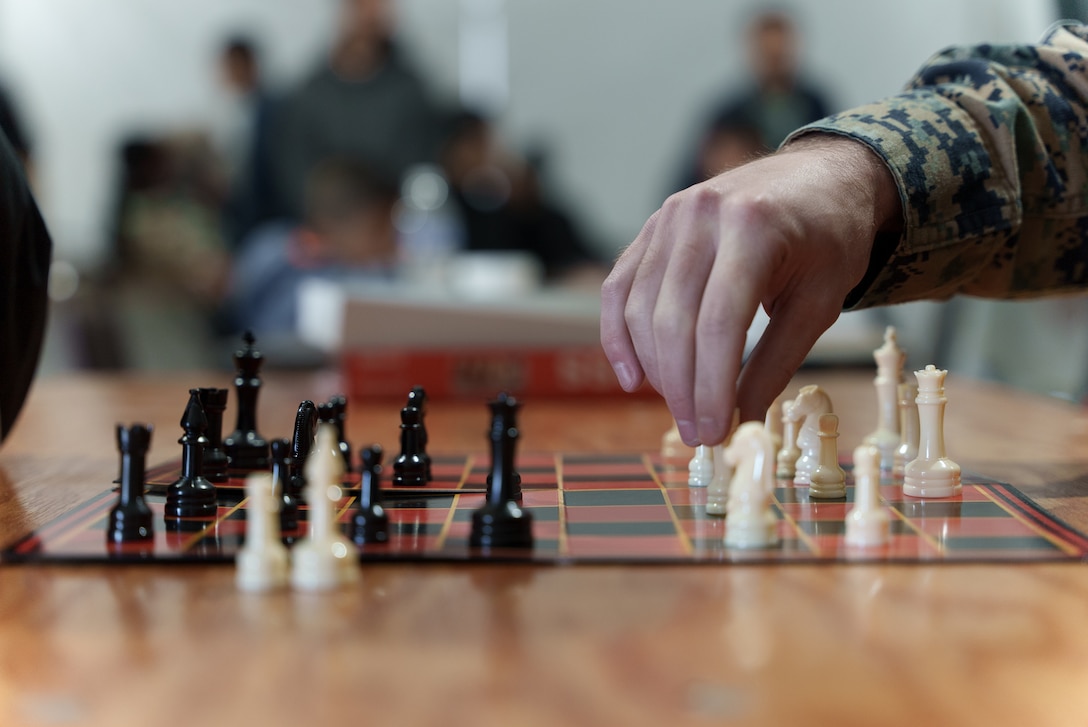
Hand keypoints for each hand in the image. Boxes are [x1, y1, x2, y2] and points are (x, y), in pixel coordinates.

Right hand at [600, 134, 900, 445]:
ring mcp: (670, 217)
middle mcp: (703, 216)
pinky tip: (633, 377)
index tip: (714, 433)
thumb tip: (740, 423)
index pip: (718, 324)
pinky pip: (620, 288)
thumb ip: (775, 362)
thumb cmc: (829, 238)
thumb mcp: (820, 302)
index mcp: (754, 228)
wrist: (819, 176)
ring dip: (655, 370)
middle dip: (681, 388)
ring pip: (641, 309)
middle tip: (698, 433)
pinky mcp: (652, 227)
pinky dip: (619, 336)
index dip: (710, 387)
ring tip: (679, 407)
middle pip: (673, 321)